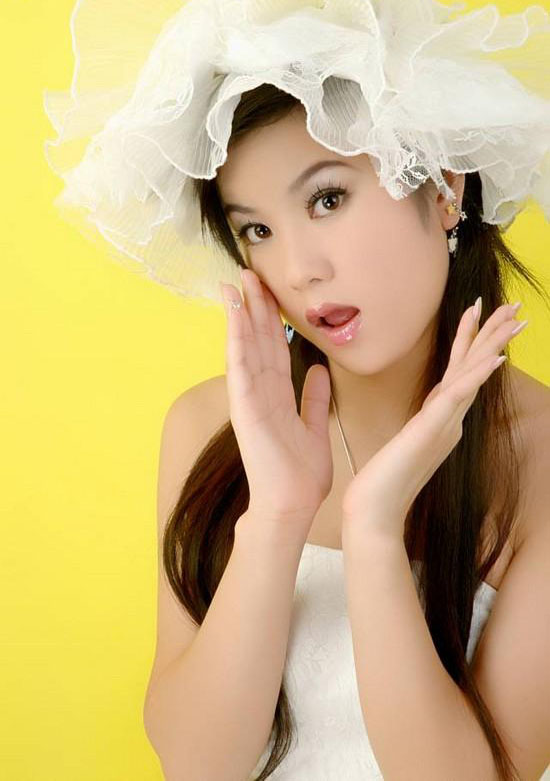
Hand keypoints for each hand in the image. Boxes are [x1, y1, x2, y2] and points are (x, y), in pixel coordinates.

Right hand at [220, 268, 332, 538]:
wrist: (292, 504)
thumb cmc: (301, 473)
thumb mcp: (315, 427)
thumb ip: (315, 398)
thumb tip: (318, 370)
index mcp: (277, 396)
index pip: (273, 348)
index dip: (271, 318)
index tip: (269, 290)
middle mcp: (260, 393)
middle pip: (257, 340)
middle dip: (254, 306)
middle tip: (249, 272)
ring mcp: (249, 399)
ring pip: (244, 347)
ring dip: (240, 315)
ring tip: (236, 283)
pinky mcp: (245, 409)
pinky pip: (241, 367)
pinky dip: (237, 340)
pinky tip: (235, 316)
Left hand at [341, 300, 526, 538]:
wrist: (375, 509)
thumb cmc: (386, 479)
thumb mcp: (408, 442)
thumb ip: (425, 426)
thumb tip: (435, 414)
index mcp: (441, 417)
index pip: (461, 372)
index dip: (473, 342)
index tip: (482, 314)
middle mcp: (448, 418)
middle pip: (474, 367)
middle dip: (493, 335)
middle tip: (515, 307)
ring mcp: (444, 423)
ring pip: (471, 376)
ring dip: (492, 346)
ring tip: (512, 320)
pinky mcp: (433, 430)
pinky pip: (458, 397)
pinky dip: (476, 376)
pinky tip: (494, 359)